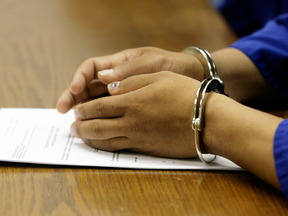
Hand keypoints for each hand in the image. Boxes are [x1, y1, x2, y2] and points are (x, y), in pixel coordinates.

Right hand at [57, 47, 203, 113]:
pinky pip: (112, 115)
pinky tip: (96, 131)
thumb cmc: (173, 65)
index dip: (78, 78)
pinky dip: (102, 122)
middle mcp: (117, 80)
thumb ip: (129, 69)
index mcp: (119, 64)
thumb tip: (103, 78)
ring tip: (75, 124)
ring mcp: (123, 96)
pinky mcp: (130, 110)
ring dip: (84, 112)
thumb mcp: (153, 62)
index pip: (90, 68)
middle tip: (63, 111)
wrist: (192, 78)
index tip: (74, 91)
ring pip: (96, 103)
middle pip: (88, 87)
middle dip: (73, 98)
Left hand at [70, 72, 200, 157]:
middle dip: (81, 127)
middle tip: (73, 127)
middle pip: (97, 127)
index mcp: (132, 102)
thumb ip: (132, 81)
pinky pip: (120, 149)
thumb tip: (110, 87)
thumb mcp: (159, 76)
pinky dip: (106, 147)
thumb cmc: (186, 94)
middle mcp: (131, 122)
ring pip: (106, 142)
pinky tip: (103, 145)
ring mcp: (139, 138)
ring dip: (90, 140)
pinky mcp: (147, 149)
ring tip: (82, 137)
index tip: (76, 111)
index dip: (84, 109)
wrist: (208, 121)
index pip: (99, 107)